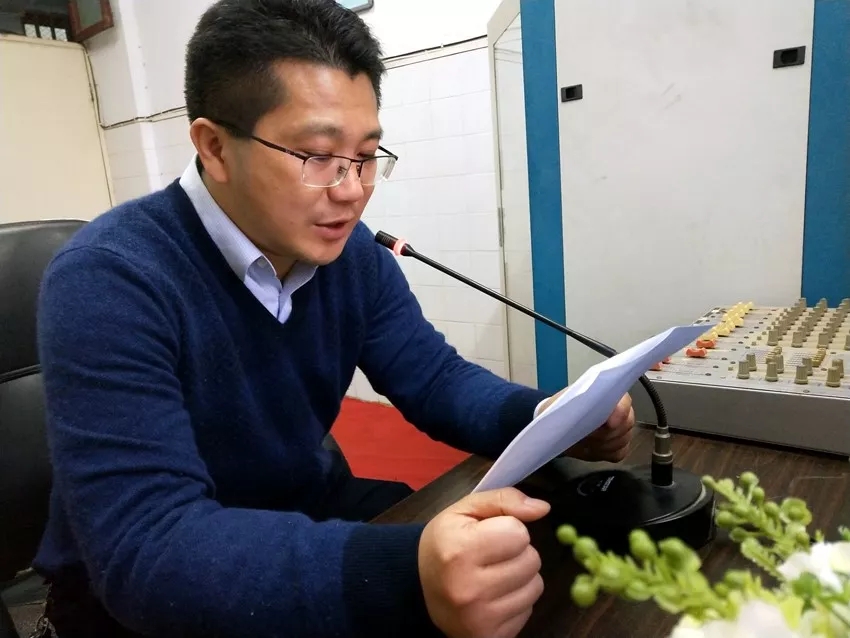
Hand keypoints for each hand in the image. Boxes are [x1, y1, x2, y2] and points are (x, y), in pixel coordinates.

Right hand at [418, 487, 549, 637]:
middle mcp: (468, 589)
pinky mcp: (490, 637)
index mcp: (460, 551)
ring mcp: (480, 618)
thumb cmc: (445, 543)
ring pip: (535, 586)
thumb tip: (543, 508)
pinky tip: (494, 595)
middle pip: (532, 560)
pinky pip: (529, 610)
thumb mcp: (465, 510)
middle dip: (517, 552)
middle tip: (492, 555)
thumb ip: (504, 500)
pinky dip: (517, 599)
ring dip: (521, 576)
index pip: (519, 533)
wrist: (418, 587)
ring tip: (494, 574)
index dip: (508, 528)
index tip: (488, 534)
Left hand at [538, 391, 634, 462]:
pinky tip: (593, 449)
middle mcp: (619, 409)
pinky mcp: (617, 446)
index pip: (624, 400)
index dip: (620, 411)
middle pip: (627, 422)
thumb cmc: (560, 412)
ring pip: (624, 439)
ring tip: (587, 441)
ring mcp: (620, 428)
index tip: (610, 423)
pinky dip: (606, 453)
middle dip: (608, 432)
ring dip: (604, 443)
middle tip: (589, 435)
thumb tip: (585, 411)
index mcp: (606, 393)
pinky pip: (620, 452)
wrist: (558, 428)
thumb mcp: (560, 405)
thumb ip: (574, 404)